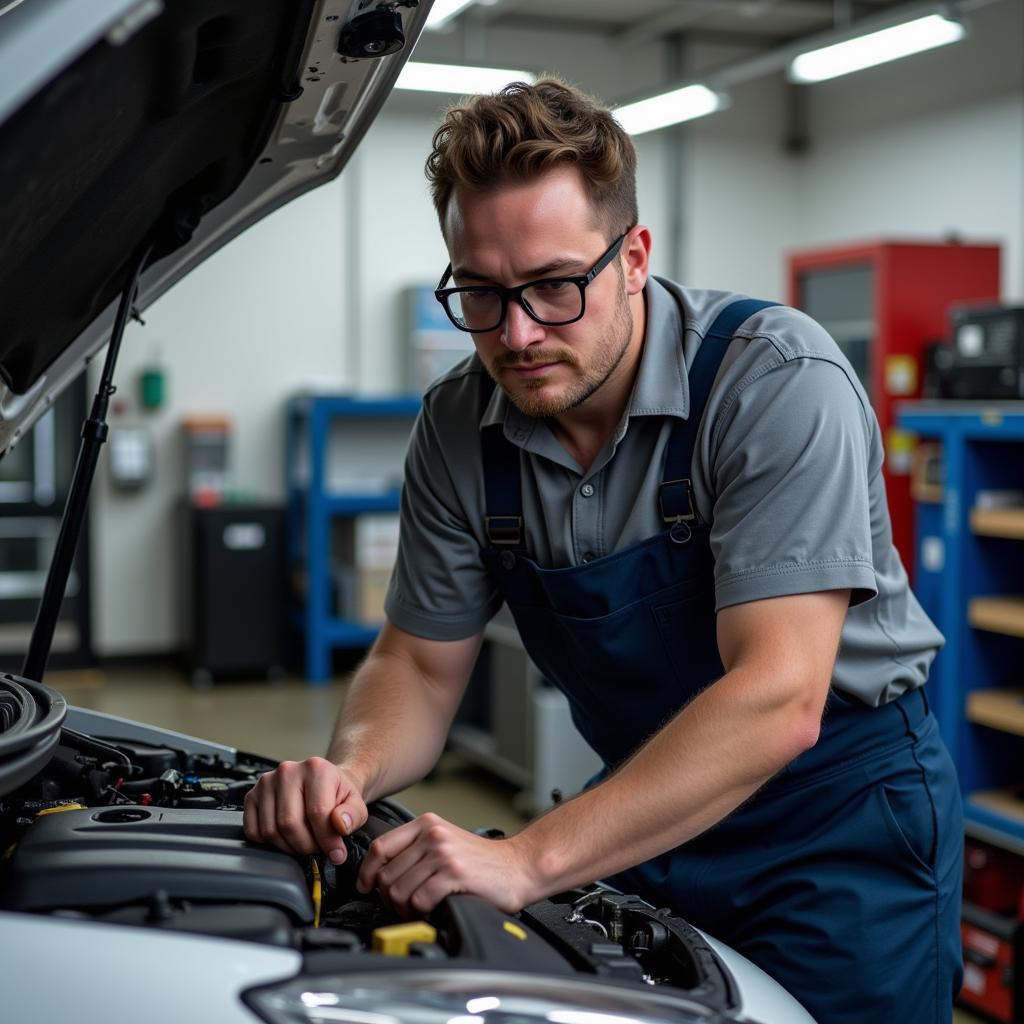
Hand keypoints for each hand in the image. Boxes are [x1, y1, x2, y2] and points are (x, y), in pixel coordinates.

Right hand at [243, 757, 366, 863]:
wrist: (323, 782)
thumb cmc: (337, 794)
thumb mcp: (356, 803)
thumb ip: (353, 815)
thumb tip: (339, 825)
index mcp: (315, 768)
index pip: (317, 812)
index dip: (327, 840)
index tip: (336, 854)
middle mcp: (287, 771)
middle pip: (289, 823)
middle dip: (306, 846)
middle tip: (318, 849)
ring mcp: (266, 783)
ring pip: (271, 830)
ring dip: (289, 847)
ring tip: (304, 843)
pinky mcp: (251, 796)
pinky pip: (253, 831)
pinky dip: (269, 843)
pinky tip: (286, 838)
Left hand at [356, 812, 536, 915]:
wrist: (518, 867)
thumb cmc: (482, 861)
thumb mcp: (445, 842)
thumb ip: (416, 850)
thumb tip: (380, 874)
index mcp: (426, 824)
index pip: (380, 847)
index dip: (367, 872)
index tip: (366, 887)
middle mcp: (432, 834)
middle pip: (386, 875)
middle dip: (390, 898)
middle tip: (404, 906)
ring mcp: (443, 853)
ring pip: (399, 890)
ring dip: (405, 909)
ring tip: (419, 909)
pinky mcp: (454, 874)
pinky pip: (419, 900)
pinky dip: (421, 912)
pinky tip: (433, 910)